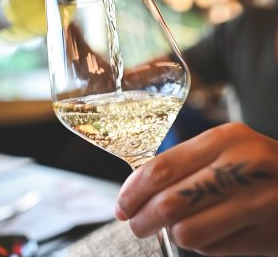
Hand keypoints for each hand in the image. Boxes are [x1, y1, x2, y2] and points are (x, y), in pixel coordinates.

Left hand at [115, 122, 277, 255]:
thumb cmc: (251, 165)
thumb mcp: (222, 149)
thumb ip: (184, 164)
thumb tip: (138, 189)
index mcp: (223, 139)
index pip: (162, 167)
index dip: (133, 190)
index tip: (122, 205)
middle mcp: (242, 166)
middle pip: (170, 202)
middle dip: (142, 218)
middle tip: (136, 224)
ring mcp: (259, 202)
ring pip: (188, 231)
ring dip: (173, 234)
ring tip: (175, 228)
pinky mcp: (268, 234)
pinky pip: (213, 248)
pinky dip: (201, 244)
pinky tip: (209, 231)